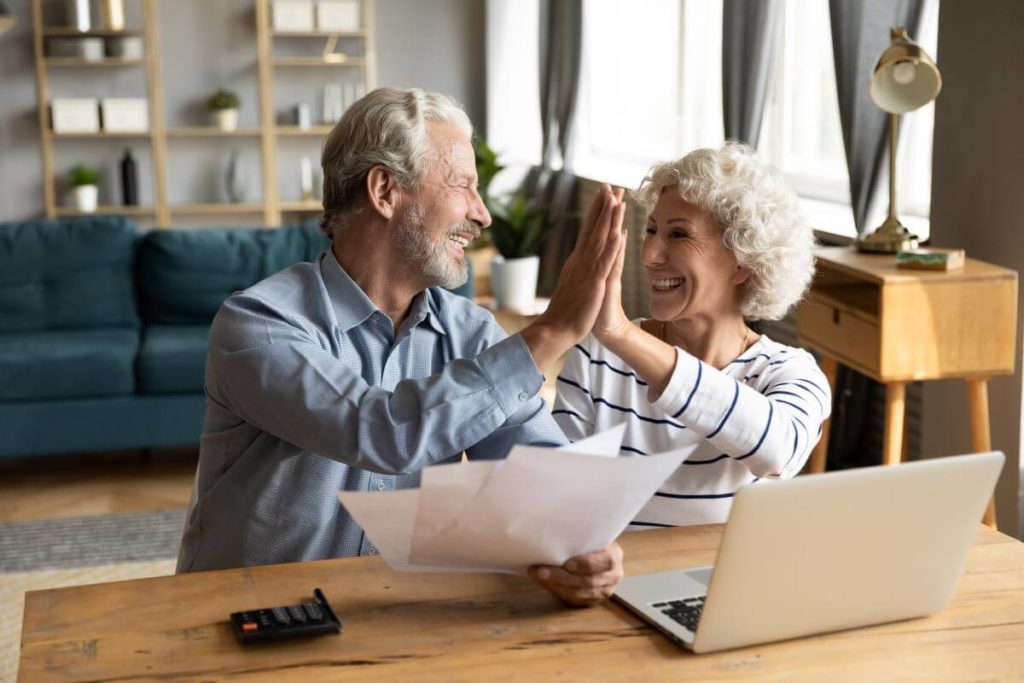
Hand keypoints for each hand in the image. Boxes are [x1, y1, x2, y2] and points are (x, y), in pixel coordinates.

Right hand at [524, 186, 624, 363]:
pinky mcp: (594, 282)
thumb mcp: (574, 284)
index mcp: (578, 260)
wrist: (556, 329)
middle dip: (602, 206)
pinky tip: (618, 232)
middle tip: (610, 185)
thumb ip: (578, 270)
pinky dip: (611, 246)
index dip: (596, 211)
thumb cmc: (566, 311)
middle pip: (593, 228)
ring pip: (600, 239)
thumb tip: (579, 260)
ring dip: (608, 218)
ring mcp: (587, 269)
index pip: (588, 230)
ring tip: (617, 199)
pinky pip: (604, 261)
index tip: (603, 194)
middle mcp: (581, 260)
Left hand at [528, 542, 624, 606]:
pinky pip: (574, 600)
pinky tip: (544, 583)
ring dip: (555, 585)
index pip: (606, 561)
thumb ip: (580, 535)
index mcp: (615, 555)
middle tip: (540, 571)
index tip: (567, 563)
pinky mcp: (593, 600)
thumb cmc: (586, 541)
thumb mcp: (589, 534)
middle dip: (561, 577)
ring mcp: (604, 590)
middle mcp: (613, 575)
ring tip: (537, 576)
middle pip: (588, 581)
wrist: (592, 553)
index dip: (587, 564)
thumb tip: (554, 528)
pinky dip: (557, 591)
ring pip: (579, 593)